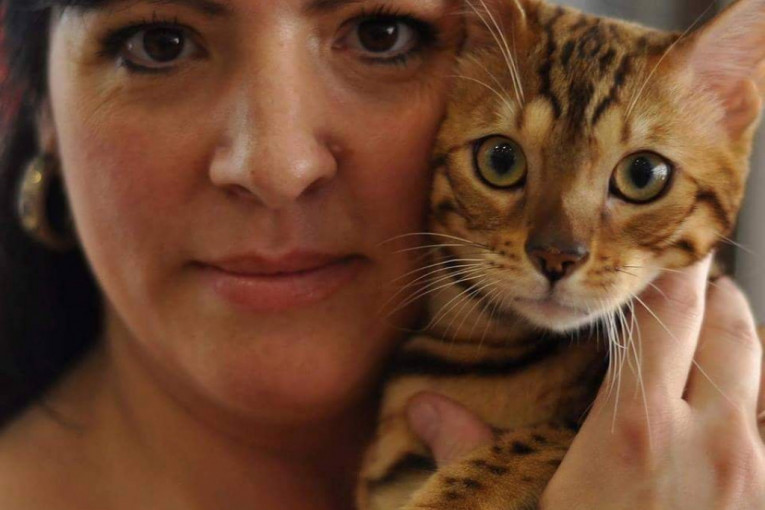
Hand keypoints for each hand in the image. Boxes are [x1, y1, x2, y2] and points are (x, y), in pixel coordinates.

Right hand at [407, 256, 764, 508]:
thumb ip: (470, 452)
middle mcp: (711, 435)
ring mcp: (755, 468)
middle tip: (678, 293)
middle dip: (709, 293)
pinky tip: (721, 418)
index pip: (667, 308)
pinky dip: (753, 400)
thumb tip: (424, 409)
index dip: (664, 268)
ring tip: (701, 349)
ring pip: (763, 367)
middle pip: (733, 321)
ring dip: (736, 345)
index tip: (655, 249)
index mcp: (635, 427)